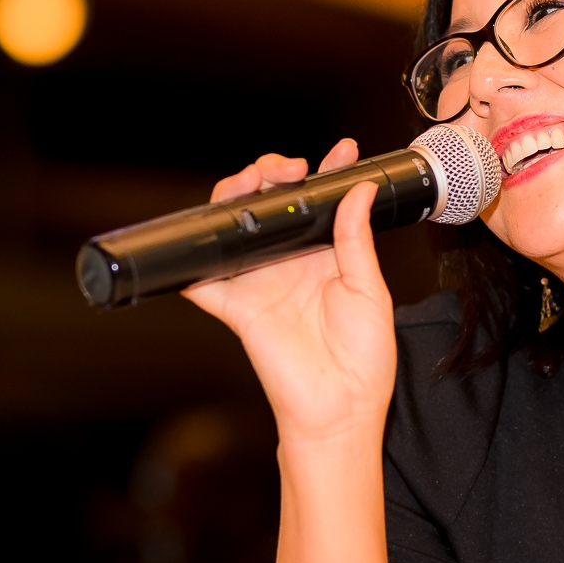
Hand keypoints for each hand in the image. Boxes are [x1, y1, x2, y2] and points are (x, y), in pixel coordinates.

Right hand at [183, 139, 397, 446]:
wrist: (340, 410)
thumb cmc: (363, 362)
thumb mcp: (370, 291)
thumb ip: (356, 240)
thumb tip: (358, 192)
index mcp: (327, 258)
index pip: (321, 204)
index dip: (327, 174)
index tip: (342, 152)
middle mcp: (290, 264)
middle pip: (269, 206)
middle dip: (273, 173)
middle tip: (290, 167)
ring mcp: (260, 283)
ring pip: (235, 228)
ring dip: (237, 196)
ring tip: (255, 179)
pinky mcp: (236, 307)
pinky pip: (204, 280)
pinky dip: (193, 259)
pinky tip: (204, 233)